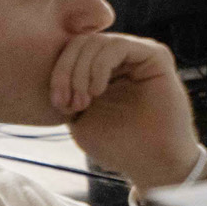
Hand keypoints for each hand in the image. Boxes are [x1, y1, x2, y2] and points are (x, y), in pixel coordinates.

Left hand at [50, 33, 201, 189]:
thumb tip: (50, 70)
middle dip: (66, 71)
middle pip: (81, 42)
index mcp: (105, 70)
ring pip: (96, 42)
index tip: (58, 103)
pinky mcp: (156, 56)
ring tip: (84, 101)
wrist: (152, 163)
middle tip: (68, 103)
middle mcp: (123, 58)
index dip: (59, 72)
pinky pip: (118, 46)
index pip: (73, 51)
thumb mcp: (80, 118)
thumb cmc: (118, 145)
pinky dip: (100, 66)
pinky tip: (98, 91)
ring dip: (81, 71)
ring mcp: (139, 55)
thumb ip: (68, 91)